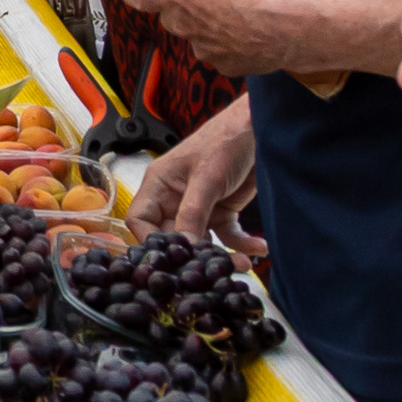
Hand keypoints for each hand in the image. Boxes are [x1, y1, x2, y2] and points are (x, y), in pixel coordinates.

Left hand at [112, 0, 325, 79]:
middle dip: (179, 4)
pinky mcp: (226, 66)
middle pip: (169, 15)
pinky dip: (229, 43)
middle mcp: (183, 26)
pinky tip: (248, 31)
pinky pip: (221, 53)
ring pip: (196, 35)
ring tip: (231, 9)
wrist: (285, 29)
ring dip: (206, 24)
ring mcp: (204, 49)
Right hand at [131, 99, 261, 252]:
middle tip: (211, 271)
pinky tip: (259, 248)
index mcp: (159, 185)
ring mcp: (198, 207)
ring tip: (243, 266)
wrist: (260, 129)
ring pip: (200, 241)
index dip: (150, 243)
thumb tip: (184, 247)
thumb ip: (193, 213)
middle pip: (172, 237)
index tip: (169, 262)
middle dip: (193, 256)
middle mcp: (174, 199)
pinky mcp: (222, 211)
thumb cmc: (226, 141)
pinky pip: (226, 236)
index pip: (140, 221)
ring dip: (221, 256)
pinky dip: (242, 245)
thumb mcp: (207, 178)